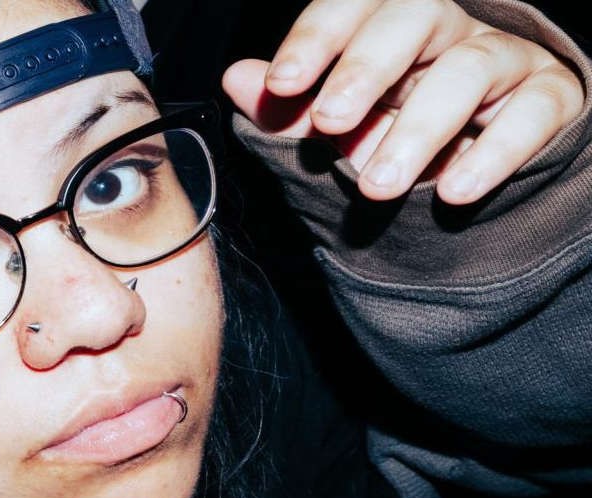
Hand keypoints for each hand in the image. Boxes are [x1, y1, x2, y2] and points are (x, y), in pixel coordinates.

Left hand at [223, 0, 584, 203]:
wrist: (470, 182)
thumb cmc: (391, 139)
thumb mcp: (332, 132)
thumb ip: (284, 111)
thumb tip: (236, 78)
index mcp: (386, 29)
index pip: (354, 6)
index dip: (319, 36)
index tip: (283, 82)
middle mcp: (446, 33)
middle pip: (413, 19)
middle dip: (366, 68)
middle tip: (327, 122)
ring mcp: (502, 61)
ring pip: (468, 69)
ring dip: (418, 129)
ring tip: (376, 186)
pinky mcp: (548, 99)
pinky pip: (531, 113)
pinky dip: (494, 154)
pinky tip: (453, 190)